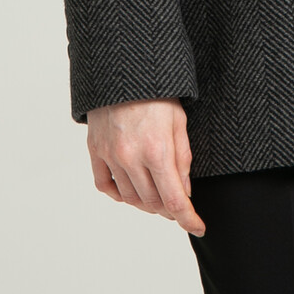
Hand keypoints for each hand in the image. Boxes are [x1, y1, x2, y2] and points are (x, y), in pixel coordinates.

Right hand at [87, 96, 205, 236]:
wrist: (122, 67)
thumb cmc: (156, 92)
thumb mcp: (179, 121)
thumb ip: (182, 159)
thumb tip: (184, 193)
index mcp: (157, 150)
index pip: (174, 201)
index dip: (188, 219)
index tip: (198, 226)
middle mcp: (131, 158)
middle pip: (152, 203)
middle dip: (169, 208)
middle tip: (178, 201)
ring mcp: (110, 156)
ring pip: (130, 198)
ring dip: (147, 202)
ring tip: (157, 193)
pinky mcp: (95, 150)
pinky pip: (105, 185)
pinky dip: (119, 193)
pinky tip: (130, 188)